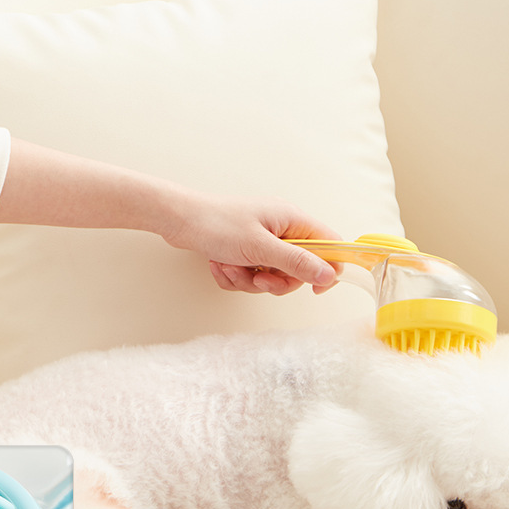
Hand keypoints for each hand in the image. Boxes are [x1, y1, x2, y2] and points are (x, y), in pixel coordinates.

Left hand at [164, 192, 340, 295]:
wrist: (179, 220)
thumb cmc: (217, 225)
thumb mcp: (260, 248)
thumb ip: (297, 262)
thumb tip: (329, 274)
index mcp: (292, 220)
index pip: (329, 244)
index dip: (328, 268)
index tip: (315, 289)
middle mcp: (281, 229)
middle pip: (299, 268)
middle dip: (275, 281)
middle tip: (258, 278)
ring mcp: (262, 240)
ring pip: (272, 276)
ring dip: (249, 280)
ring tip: (230, 266)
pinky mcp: (245, 250)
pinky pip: (252, 276)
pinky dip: (236, 276)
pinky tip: (219, 265)